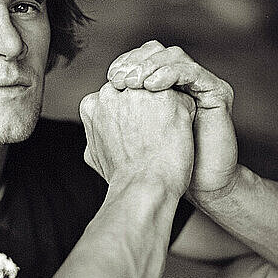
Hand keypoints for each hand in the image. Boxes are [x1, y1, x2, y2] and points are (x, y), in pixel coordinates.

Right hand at [79, 83, 195, 197]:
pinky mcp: (166, 97)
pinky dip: (184, 117)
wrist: (142, 187)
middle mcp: (112, 93)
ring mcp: (139, 92)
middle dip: (146, 107)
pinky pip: (182, 100)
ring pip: (158, 91)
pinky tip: (178, 136)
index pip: (116, 97)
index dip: (129, 116)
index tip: (136, 134)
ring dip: (165, 110)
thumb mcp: (94, 154)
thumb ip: (96, 134)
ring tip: (165, 136)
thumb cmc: (122, 178)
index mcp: (92, 105)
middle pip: (136, 89)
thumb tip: (99, 132)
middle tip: (153, 134)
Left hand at [106, 40, 238, 201]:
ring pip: (172, 56)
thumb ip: (107, 119)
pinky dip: (170, 73)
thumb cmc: (149, 168)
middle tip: (120, 77)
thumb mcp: (118, 139)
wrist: (179, 188)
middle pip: (154, 52)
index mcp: (156, 90)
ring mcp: (198, 87)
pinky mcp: (217, 93)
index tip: (111, 77)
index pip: (140, 59)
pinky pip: (192, 71)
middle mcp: (178, 84)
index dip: (124, 64)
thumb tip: (87, 105)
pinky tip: (152, 86)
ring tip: (134, 83)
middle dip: (135, 62)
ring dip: (150, 65)